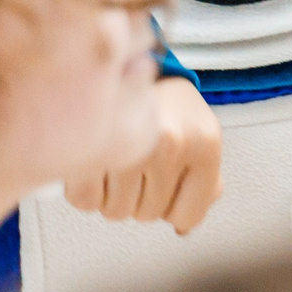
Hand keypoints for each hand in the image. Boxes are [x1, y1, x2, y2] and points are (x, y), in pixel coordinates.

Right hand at [64, 76, 222, 234]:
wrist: (127, 64)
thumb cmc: (167, 107)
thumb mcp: (200, 136)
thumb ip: (204, 182)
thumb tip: (185, 226)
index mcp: (205, 145)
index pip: (187, 215)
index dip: (173, 209)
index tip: (165, 189)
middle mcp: (171, 145)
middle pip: (148, 215)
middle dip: (141, 199)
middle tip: (138, 170)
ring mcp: (129, 146)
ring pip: (115, 211)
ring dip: (113, 196)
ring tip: (117, 166)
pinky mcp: (90, 147)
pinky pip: (85, 200)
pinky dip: (87, 192)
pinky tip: (96, 169)